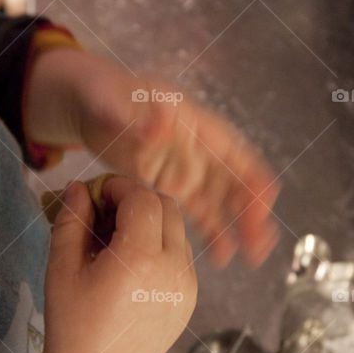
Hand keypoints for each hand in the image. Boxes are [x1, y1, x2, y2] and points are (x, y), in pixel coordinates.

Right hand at [16, 177, 196, 352]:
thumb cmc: (72, 325)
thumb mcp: (62, 268)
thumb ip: (72, 220)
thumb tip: (79, 186)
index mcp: (139, 260)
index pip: (142, 199)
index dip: (119, 188)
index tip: (96, 193)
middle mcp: (173, 269)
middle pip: (167, 207)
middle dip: (137, 200)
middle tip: (106, 212)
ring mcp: (187, 286)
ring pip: (178, 231)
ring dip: (152, 222)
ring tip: (117, 240)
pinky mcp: (190, 299)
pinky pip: (182, 257)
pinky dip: (161, 247)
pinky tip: (132, 265)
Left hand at [25, 48, 278, 268]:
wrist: (90, 107)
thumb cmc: (106, 96)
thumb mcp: (120, 102)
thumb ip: (141, 117)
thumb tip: (163, 125)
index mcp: (196, 127)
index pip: (235, 153)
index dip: (252, 177)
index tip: (263, 201)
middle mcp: (199, 151)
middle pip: (236, 183)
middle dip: (251, 212)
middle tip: (261, 244)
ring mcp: (188, 171)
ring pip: (222, 202)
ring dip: (238, 227)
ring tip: (252, 256)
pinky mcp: (172, 188)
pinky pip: (198, 212)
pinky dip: (212, 232)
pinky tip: (221, 255)